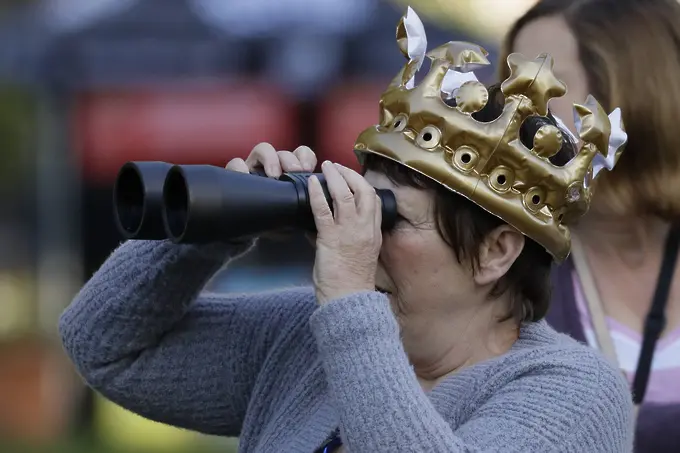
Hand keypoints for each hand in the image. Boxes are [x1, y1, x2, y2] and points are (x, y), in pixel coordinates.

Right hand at [226, 143, 317, 240]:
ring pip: (262, 150)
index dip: (305, 157)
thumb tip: (315, 208)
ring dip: (270, 158)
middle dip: (290, 159)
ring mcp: (254, 169)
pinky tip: (247, 177)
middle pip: (283, 152)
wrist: (249, 235)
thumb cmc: (274, 222)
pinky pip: (236, 163)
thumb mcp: (292, 215)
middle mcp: (273, 167)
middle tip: (295, 171)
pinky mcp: (235, 176)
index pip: (301, 154)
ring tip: (274, 175)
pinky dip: (241, 167)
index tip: (307, 168)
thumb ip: (303, 207)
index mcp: (290, 173)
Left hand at [310, 161, 381, 304]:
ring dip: (334, 177)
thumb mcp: (360, 257)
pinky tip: (311, 183)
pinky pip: (323, 209)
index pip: (375, 202)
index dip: (364, 186)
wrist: (348, 300)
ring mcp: (348, 232)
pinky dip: (316, 193)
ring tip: (326, 167)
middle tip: (338, 168)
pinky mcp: (330, 237)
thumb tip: (329, 226)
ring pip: (345, 195)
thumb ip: (350, 239)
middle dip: (351, 175)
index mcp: (374, 235)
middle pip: (364, 192)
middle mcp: (365, 229)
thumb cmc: (351, 284)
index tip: (353, 178)